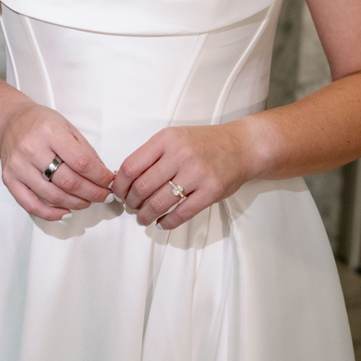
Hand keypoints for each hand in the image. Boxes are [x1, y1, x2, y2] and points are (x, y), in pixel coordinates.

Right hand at [0, 101, 114, 221]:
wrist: (10, 121)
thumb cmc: (40, 123)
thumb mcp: (67, 127)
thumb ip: (85, 151)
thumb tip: (103, 175)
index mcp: (51, 132)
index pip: (81, 162)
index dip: (99, 177)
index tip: (109, 182)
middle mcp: (32, 149)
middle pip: (68, 181)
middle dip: (92, 193)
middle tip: (103, 195)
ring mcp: (19, 167)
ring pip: (53, 195)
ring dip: (76, 203)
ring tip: (88, 202)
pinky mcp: (9, 179)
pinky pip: (30, 205)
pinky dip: (50, 214)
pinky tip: (65, 212)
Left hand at [112, 121, 257, 229]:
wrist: (241, 146)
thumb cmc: (204, 143)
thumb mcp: (175, 138)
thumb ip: (151, 155)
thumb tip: (124, 179)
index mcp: (166, 139)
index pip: (131, 166)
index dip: (120, 185)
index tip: (119, 193)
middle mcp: (180, 154)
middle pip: (142, 188)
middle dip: (132, 203)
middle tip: (132, 207)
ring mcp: (197, 173)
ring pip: (159, 203)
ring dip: (146, 216)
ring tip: (143, 218)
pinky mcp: (210, 191)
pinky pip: (181, 213)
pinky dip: (167, 223)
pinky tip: (162, 223)